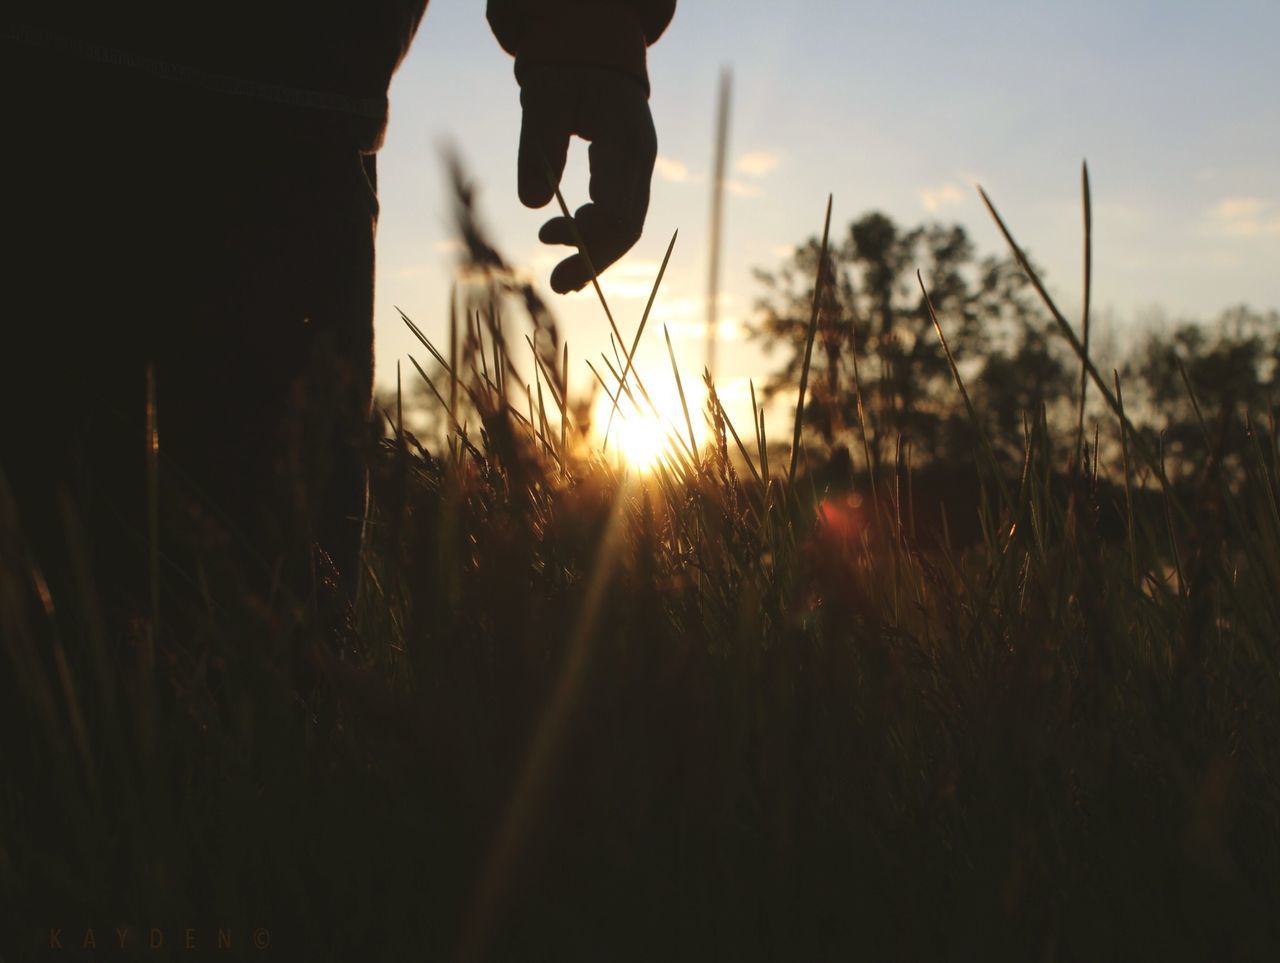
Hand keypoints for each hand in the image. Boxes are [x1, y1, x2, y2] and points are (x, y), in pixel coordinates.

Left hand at [517, 65, 656, 293]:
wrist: (591, 52)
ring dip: (593, 251)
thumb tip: (531, 205)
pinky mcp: (626, 175)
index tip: (546, 241)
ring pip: (625, 225)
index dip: (589, 238)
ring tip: (559, 276)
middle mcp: (641, 161)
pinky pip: (618, 214)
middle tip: (558, 285)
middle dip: (594, 258)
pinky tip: (565, 242)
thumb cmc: (566, 72)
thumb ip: (538, 148)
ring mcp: (637, 169)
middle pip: (628, 226)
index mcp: (627, 142)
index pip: (620, 209)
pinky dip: (593, 234)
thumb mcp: (544, 100)